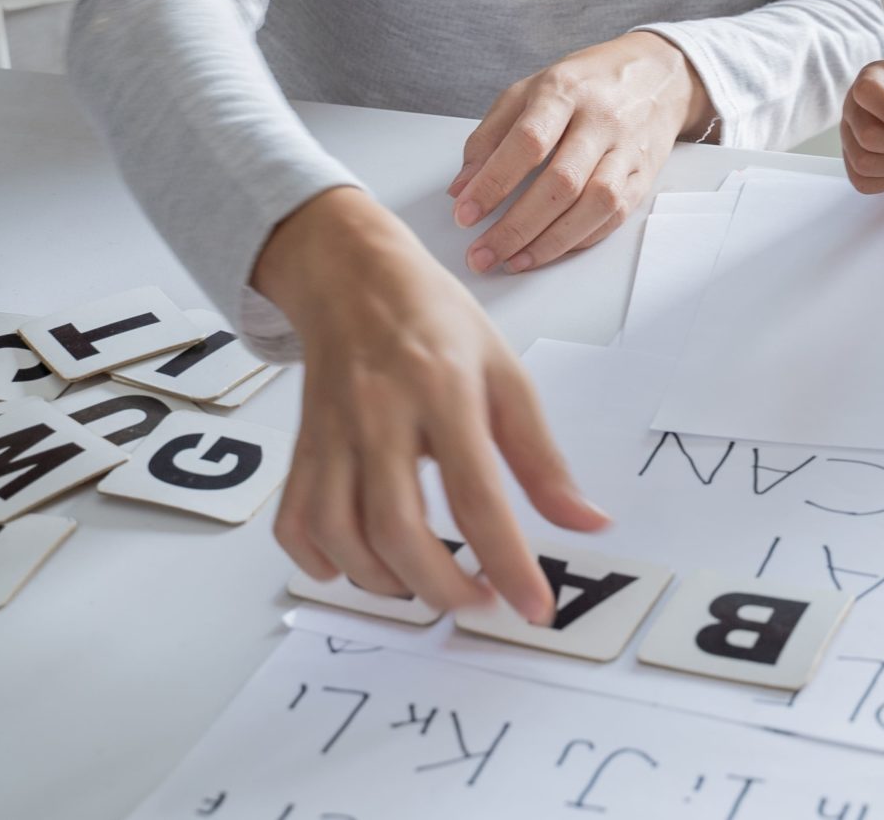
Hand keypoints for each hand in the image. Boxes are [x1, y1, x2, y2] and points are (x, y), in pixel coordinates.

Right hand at [256, 187, 607, 623]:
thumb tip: (588, 522)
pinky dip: (322, 562)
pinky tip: (359, 565)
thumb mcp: (505, 372)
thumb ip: (543, 457)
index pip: (476, 494)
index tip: (533, 609)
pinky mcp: (301, 445)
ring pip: (339, 534)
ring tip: (424, 584)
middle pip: (396, 527)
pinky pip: (294, 523)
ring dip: (383, 582)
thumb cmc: (435, 320)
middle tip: (476, 602)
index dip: (507, 561)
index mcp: (444, 389)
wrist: (351, 273)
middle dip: (440, 586)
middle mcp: (379, 412)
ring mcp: (331, 431)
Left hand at [448, 32, 706, 274]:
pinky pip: (615, 216)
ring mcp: (628, 149)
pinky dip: (579, 239)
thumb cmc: (583, 84)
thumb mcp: (526, 92)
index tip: (464, 214)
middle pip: (561, 182)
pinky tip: (549, 250)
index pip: (527, 141)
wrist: (655, 74)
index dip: (493, 182)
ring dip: (550, 242)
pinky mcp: (645, 175)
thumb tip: (461, 189)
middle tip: (482, 254)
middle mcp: (601, 119)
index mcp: (564, 91)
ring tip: (513, 261)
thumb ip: (489, 137)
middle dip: (516, 227)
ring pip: (595, 204)